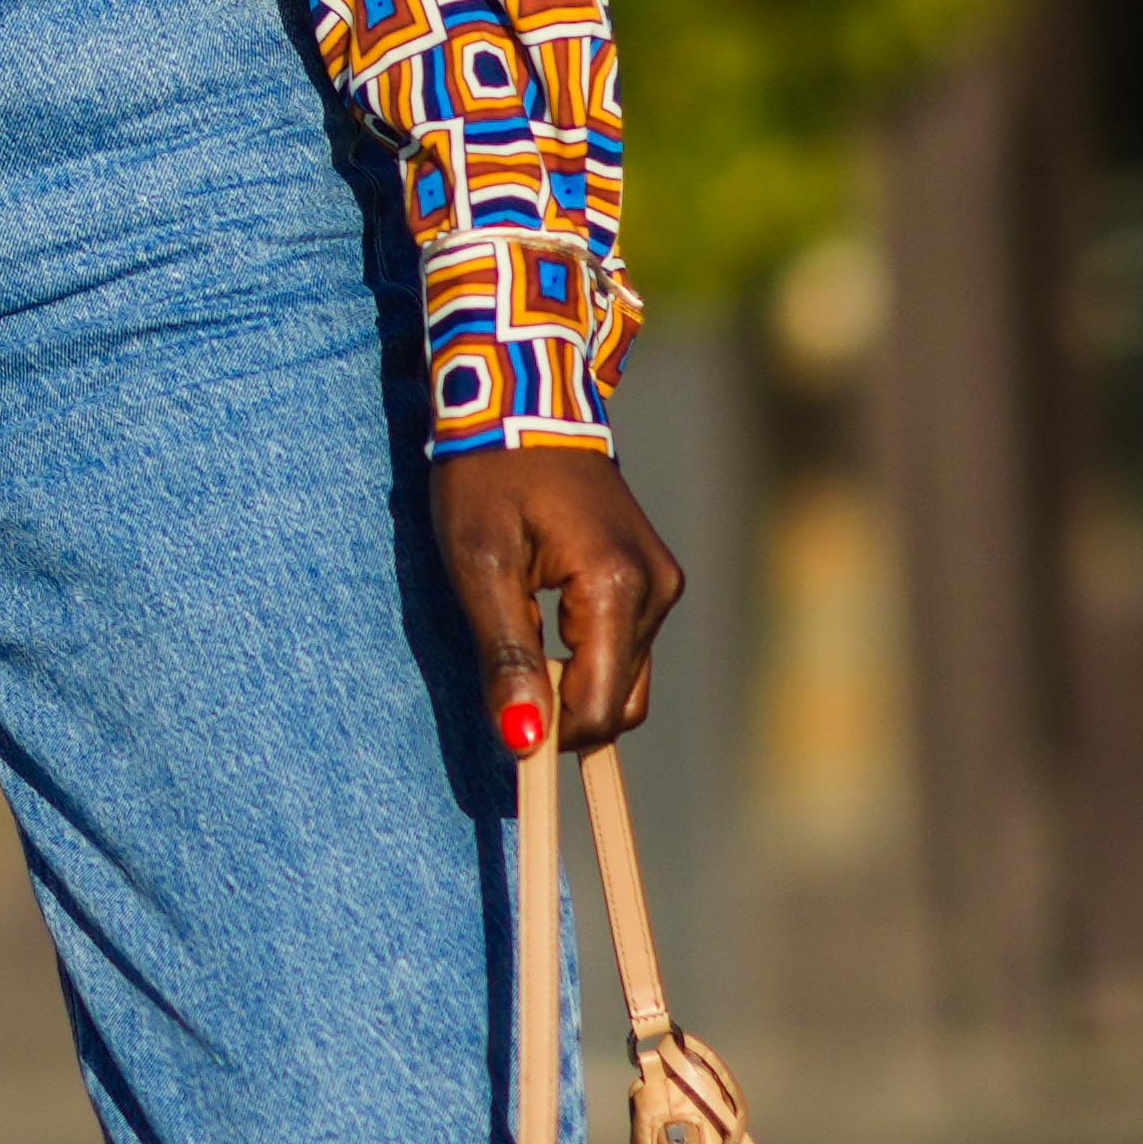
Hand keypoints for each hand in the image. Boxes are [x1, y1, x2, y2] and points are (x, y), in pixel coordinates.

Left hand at [431, 446, 683, 752]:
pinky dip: (588, 654)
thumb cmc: (489, 477)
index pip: (596, 707)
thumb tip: (523, 743)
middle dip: (563, 709)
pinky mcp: (655, 575)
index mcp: (616, 587)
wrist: (523, 400)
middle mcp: (656, 589)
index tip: (502, 723)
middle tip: (503, 671)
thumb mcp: (479, 566)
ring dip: (574, 681)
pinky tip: (543, 620)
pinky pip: (628, 644)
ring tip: (519, 631)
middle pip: (619, 702)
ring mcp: (662, 581)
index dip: (549, 733)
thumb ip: (506, 657)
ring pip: (626, 677)